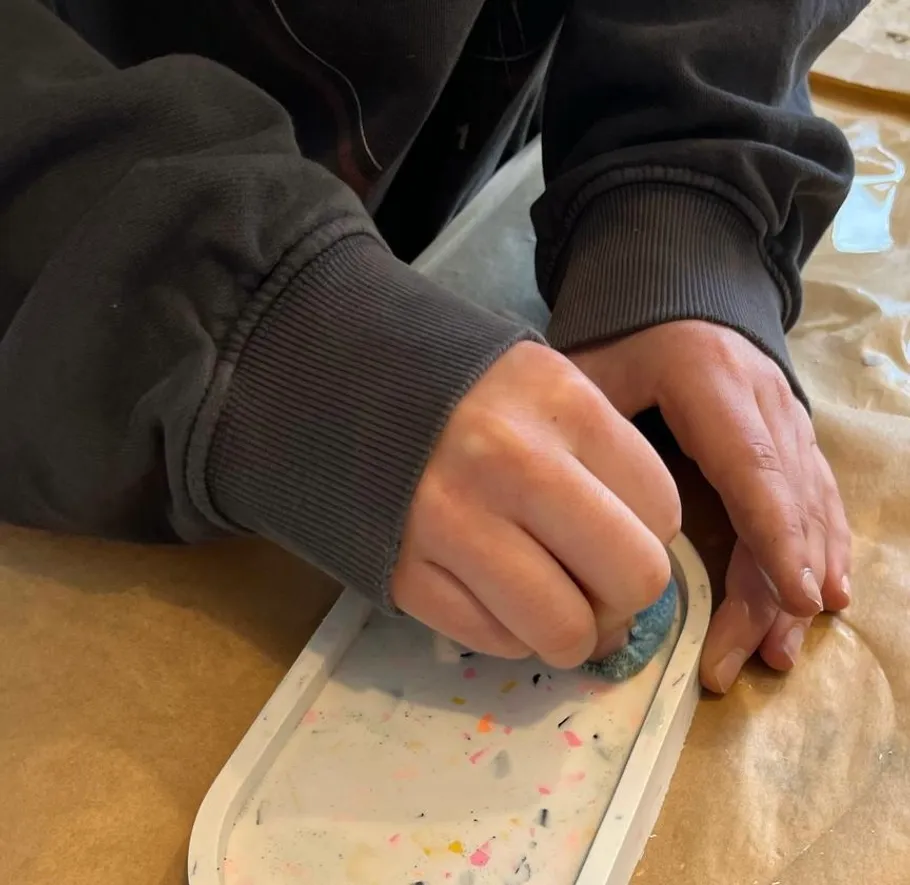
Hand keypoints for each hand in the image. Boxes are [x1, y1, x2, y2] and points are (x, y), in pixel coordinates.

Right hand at [392, 341, 680, 667]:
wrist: (344, 389)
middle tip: (591, 584)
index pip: (662, 513)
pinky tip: (488, 589)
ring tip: (545, 600)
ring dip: (567, 631)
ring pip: (564, 631)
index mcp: (563, 405)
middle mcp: (512, 464)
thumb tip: (639, 581)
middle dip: (621, 598)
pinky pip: (494, 641)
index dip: (647, 535)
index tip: (613, 529)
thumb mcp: (548, 390)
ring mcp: (452, 523)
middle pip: (632, 580)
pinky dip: (505, 630)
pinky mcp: (404, 573)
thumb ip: (606, 465)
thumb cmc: (468, 395)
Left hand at [571, 321, 851, 692]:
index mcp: (714, 382)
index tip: (794, 597)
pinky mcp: (795, 435)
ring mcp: (788, 418)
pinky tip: (826, 599)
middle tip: (755, 657)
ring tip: (783, 649)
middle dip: (776, 587)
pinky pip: (820, 496)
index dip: (775, 534)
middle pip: (787, 503)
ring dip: (803, 581)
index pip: (753, 466)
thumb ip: (584, 426)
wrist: (679, 289)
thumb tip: (573, 511)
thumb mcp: (593, 367)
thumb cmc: (625, 333)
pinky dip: (823, 550)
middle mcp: (767, 402)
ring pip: (811, 508)